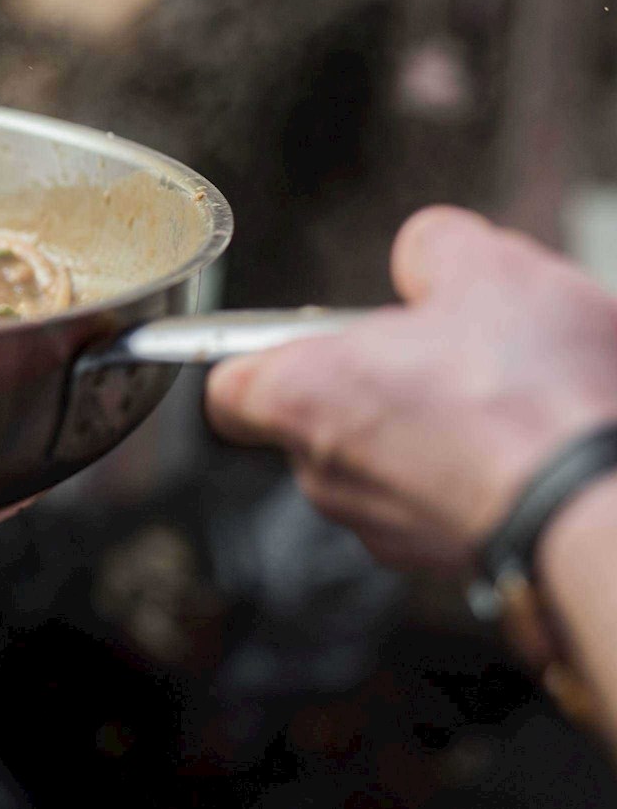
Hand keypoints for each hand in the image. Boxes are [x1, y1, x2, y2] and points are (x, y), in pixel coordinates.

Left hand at [206, 207, 616, 572]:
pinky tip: (527, 445)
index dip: (259, 358)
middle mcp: (324, 475)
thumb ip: (433, 247)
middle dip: (374, 381)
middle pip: (317, 417)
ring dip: (426, 428)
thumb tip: (423, 255)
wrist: (601, 508)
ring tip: (502, 396)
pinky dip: (468, 475)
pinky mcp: (442, 561)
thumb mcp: (488, 269)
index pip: (229, 389)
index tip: (309, 336)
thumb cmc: (533, 393)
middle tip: (443, 351)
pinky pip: (436, 504)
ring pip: (381, 463)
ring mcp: (382, 529)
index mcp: (303, 396)